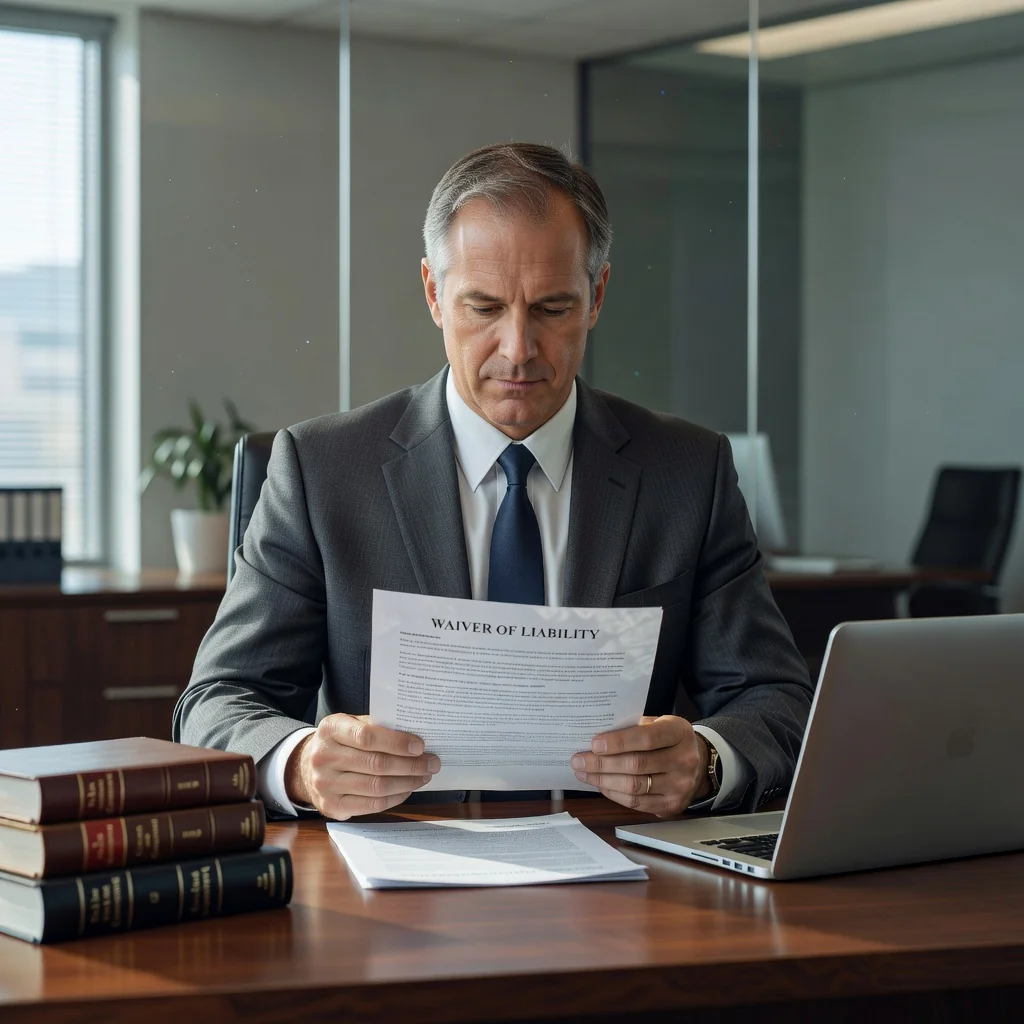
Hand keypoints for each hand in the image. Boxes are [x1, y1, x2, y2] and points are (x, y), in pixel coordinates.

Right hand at [285, 714, 440, 819]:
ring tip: (424, 775)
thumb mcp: (350, 724)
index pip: (367, 736)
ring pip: (377, 786)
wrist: (306, 767)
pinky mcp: (332, 806)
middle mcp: (324, 757)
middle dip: (410, 764)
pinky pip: (372, 805)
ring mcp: (326, 784)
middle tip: (432, 762)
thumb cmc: (340, 742)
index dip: (396, 742)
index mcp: (330, 729)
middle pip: (376, 764)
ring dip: (407, 782)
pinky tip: (408, 789)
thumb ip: (377, 726)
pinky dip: (395, 797)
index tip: (420, 745)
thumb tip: (415, 735)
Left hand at [570, 715, 708, 816]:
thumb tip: (599, 736)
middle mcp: (684, 760)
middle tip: (579, 760)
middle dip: (602, 763)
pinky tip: (600, 785)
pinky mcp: (672, 806)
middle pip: (636, 765)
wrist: (698, 764)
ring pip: (634, 787)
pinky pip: (636, 803)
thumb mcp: (659, 723)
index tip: (594, 744)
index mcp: (679, 733)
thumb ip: (635, 727)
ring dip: (603, 780)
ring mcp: (680, 786)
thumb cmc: (669, 739)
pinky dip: (614, 794)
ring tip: (584, 773)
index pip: (646, 738)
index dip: (618, 742)